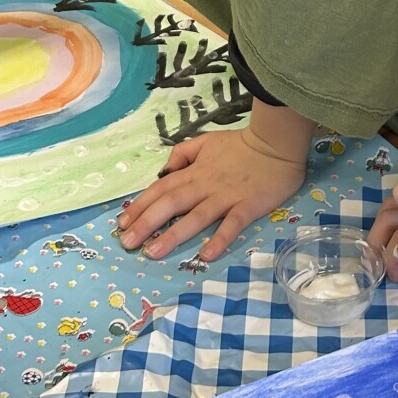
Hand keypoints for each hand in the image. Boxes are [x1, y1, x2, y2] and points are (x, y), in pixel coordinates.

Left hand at [117, 125, 305, 261]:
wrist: (276, 144)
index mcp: (194, 171)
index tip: (122, 225)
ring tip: (153, 252)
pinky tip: (205, 256)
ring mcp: (226, 197)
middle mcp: (205, 185)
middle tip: (127, 244)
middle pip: (171, 204)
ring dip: (173, 235)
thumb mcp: (205, 141)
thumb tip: (163, 172)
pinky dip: (219, 240)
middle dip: (146, 224)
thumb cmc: (240, 144)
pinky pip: (232, 225)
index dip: (140, 206)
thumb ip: (182, 154)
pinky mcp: (248, 206)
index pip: (161, 189)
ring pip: (196, 217)